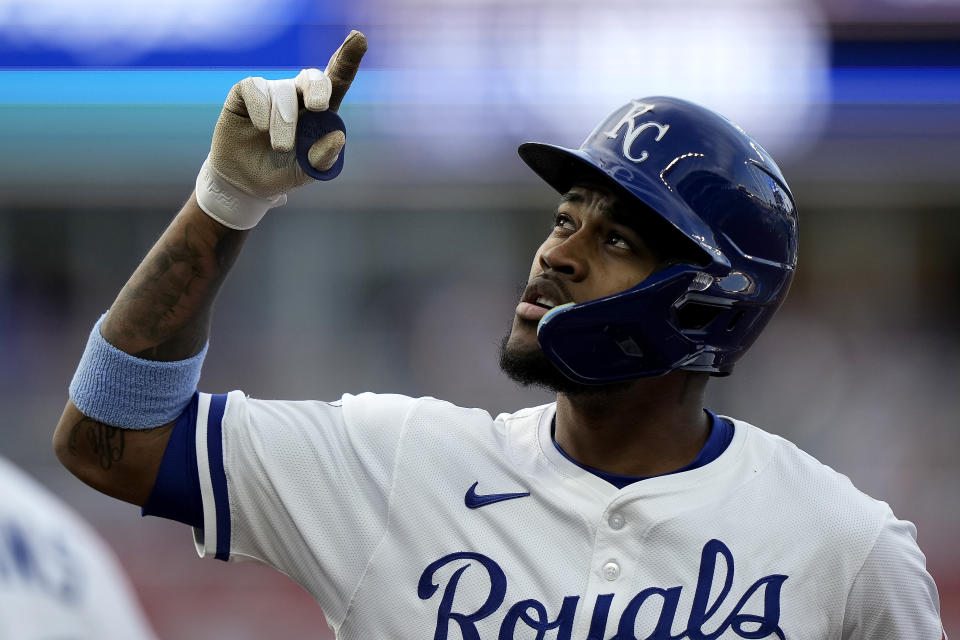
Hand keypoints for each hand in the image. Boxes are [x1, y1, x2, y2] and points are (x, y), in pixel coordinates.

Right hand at [196, 30, 366, 229]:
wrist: (247, 181)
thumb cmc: (283, 171)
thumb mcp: (308, 172)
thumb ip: (324, 158)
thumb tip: (338, 136)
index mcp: (321, 110)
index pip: (338, 79)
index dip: (348, 58)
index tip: (359, 39)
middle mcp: (298, 95)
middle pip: (313, 76)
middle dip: (317, 87)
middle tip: (318, 107)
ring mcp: (273, 91)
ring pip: (283, 93)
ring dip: (283, 122)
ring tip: (280, 147)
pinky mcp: (247, 92)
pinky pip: (255, 89)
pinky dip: (260, 111)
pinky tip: (259, 128)